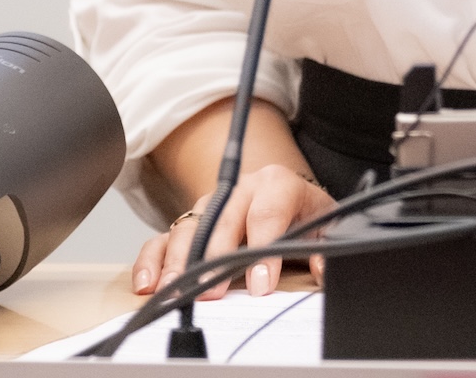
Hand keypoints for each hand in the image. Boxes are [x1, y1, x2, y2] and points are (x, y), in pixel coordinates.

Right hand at [132, 164, 332, 298]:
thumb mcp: (326, 225)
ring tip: (175, 291)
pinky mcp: (191, 223)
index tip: (259, 285)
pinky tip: (148, 282)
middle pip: (223, 219)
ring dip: (180, 261)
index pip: (268, 212)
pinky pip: (165, 236)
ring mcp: (211, 204)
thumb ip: (326, 246)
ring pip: (190, 226)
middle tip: (211, 293)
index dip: (263, 249)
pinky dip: (154, 258)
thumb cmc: (305, 214)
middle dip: (216, 258)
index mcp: (277, 183)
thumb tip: (322, 268)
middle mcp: (240, 189)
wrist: (287, 197)